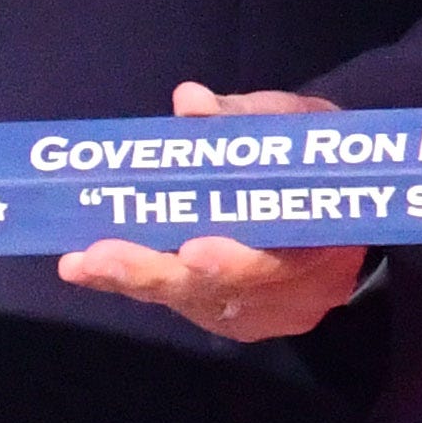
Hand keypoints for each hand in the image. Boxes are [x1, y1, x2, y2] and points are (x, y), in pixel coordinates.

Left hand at [54, 85, 369, 343]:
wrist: (341, 209)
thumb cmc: (310, 160)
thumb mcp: (295, 124)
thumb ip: (244, 118)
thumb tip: (189, 101)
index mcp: (323, 239)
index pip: (281, 260)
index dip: (234, 260)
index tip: (191, 250)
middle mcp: (299, 292)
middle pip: (222, 292)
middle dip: (156, 273)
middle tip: (99, 257)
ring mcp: (267, 314)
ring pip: (194, 301)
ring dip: (133, 281)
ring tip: (80, 264)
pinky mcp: (237, 321)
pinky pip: (185, 304)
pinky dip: (139, 285)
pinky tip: (95, 270)